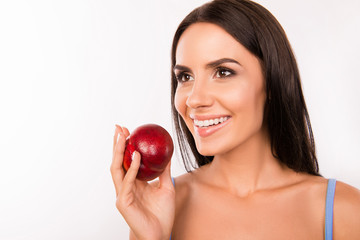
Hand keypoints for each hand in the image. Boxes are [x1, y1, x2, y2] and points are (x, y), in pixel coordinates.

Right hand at [110, 125, 174, 239]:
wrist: (160, 233)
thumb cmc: (161, 213)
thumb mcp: (166, 187)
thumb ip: (164, 171)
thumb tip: (168, 154)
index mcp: (134, 182)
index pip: (126, 160)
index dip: (125, 146)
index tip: (129, 130)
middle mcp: (126, 186)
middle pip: (118, 161)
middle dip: (117, 144)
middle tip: (119, 128)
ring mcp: (123, 193)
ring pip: (117, 169)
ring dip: (119, 152)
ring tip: (123, 137)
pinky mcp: (123, 202)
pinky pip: (127, 182)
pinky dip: (131, 168)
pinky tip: (136, 156)